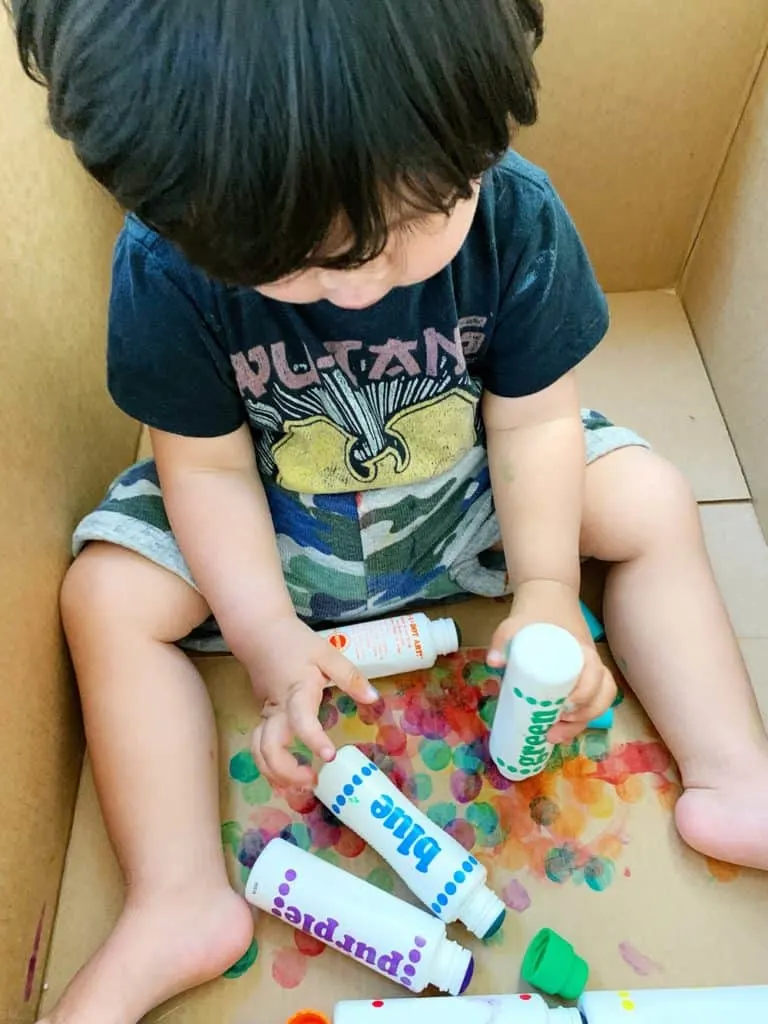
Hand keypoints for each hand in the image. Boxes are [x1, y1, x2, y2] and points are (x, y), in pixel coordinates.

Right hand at [245, 615, 378, 789]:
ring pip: (258, 752)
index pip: (301, 719)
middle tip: (314, 780)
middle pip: (269, 748)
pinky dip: (270, 766)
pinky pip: (260, 746)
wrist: (259, 633)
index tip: (329, 757)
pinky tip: (288, 777)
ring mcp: (266, 715)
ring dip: (275, 775)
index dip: (313, 739)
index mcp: (296, 691)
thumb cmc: (295, 643)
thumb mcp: (327, 653)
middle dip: (287, 771)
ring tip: (302, 786)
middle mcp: (277, 708)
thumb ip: (350, 676)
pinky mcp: (263, 717)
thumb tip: (373, 699)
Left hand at [487, 580, 615, 743]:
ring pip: (599, 702)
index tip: (565, 707)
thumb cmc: (535, 613)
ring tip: (554, 735)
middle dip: (582, 719)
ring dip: (582, 723)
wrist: (547, 596)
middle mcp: (592, 663)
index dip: (586, 695)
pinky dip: (580, 718)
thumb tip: (494, 663)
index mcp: (583, 650)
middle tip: (553, 730)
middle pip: (602, 696)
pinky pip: (591, 701)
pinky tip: (560, 729)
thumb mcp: (515, 623)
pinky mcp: (581, 678)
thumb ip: (502, 639)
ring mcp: (589, 672)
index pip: (596, 675)